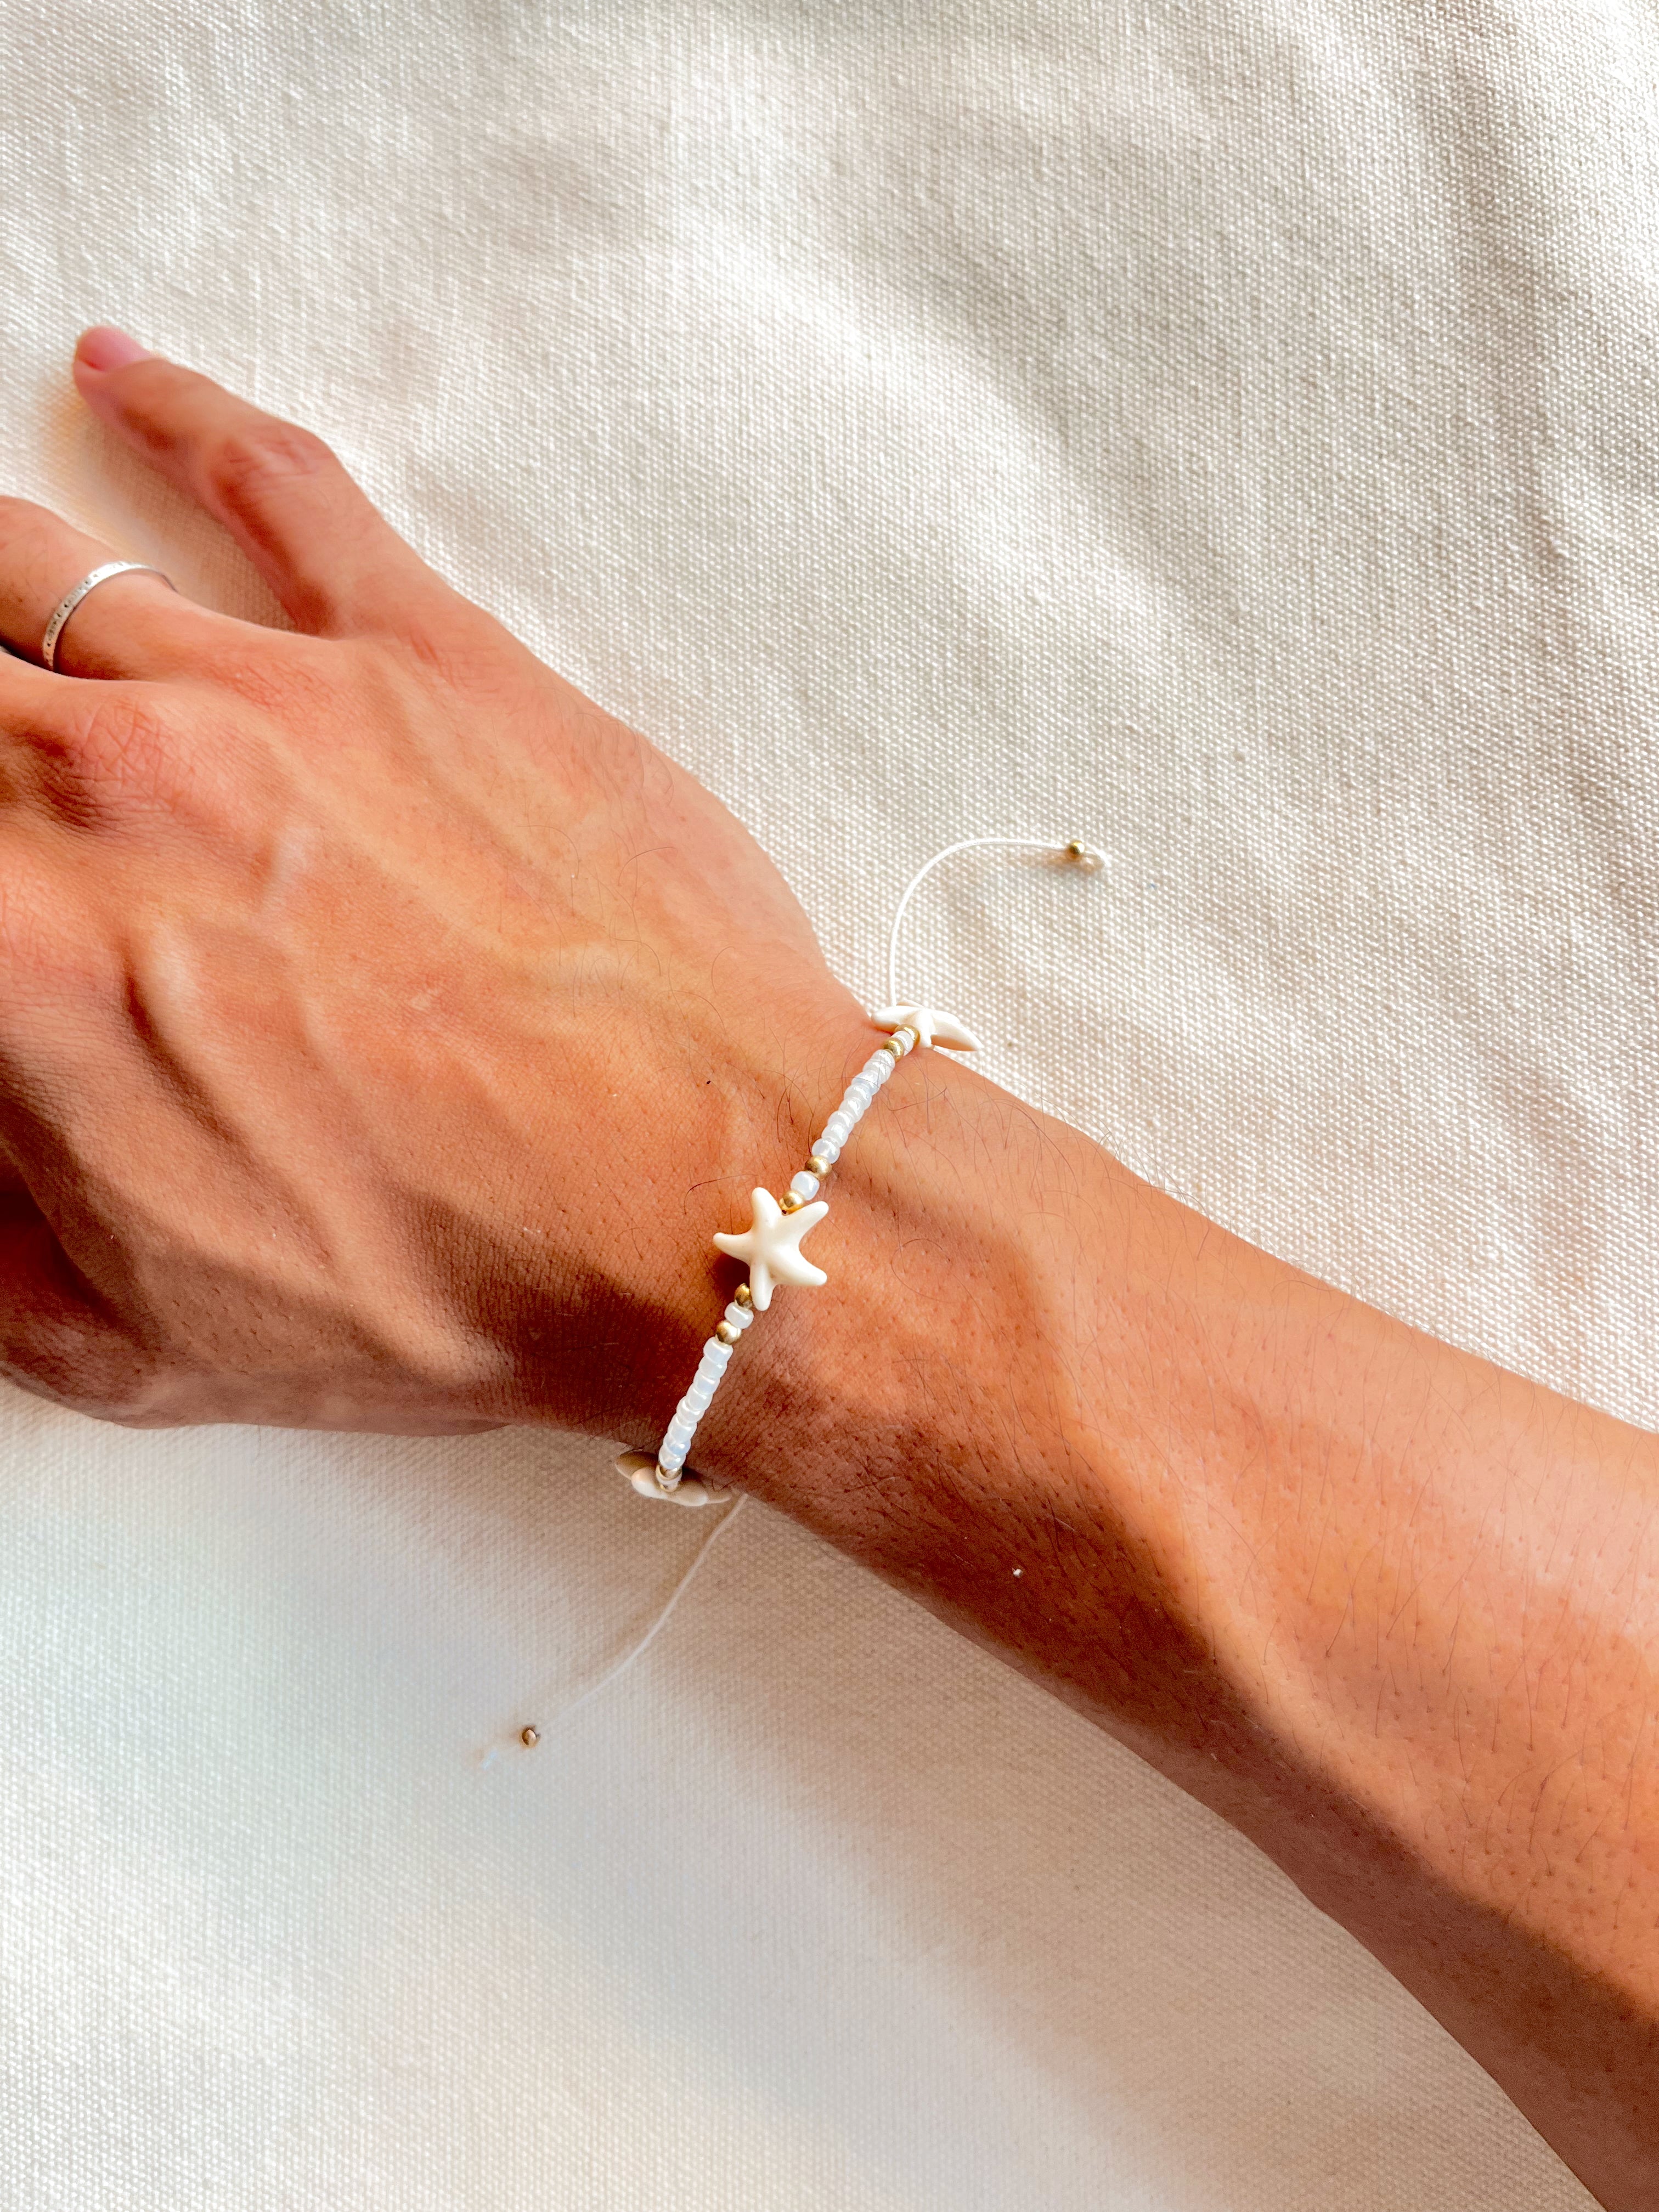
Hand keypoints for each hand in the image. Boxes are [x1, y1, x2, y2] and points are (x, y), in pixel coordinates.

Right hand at [0, 328, 860, 1434]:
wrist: (699, 1203)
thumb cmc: (448, 1285)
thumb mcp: (143, 1341)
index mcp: (13, 957)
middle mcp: (105, 789)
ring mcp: (264, 693)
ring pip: (37, 564)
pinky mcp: (424, 648)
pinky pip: (273, 480)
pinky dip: (180, 413)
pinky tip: (121, 376)